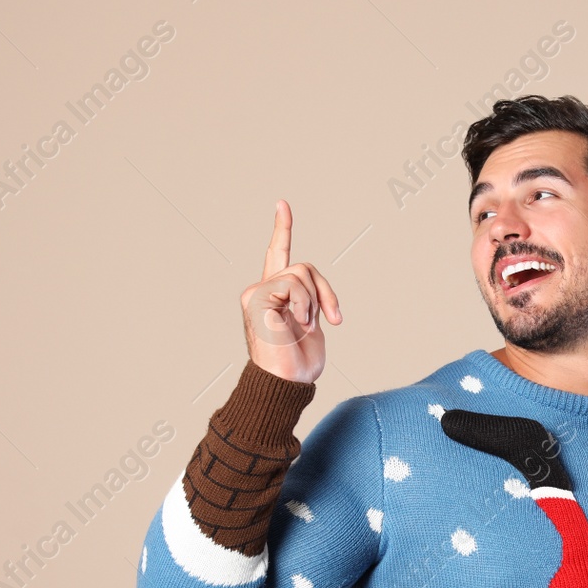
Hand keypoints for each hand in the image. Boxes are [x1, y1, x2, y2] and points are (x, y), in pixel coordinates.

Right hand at [239, 199, 342, 383]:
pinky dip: (304, 304)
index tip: (282, 205)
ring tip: (306, 326)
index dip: (282, 230)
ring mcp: (256, 293)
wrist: (286, 382)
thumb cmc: (298, 363)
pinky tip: (298, 323)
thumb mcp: (312, 323)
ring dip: (314, 301)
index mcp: (275, 295)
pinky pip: (294, 284)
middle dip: (325, 291)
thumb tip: (318, 293)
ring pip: (301, 272)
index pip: (278, 256)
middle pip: (303, 266)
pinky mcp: (256, 297)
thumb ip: (310, 299)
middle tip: (331, 320)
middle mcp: (261, 290)